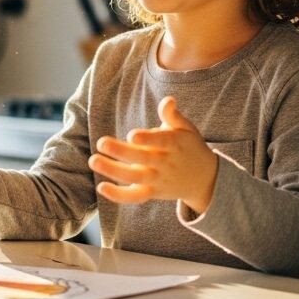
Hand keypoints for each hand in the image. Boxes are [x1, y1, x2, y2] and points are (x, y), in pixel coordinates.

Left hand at [88, 96, 218, 212]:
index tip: (132, 135)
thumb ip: (173, 116)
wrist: (205, 179)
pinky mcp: (152, 193)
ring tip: (93, 160)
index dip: (147, 139)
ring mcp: (158, 180)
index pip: (162, 142)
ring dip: (113, 171)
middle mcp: (166, 164)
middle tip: (101, 143)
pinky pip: (134, 197)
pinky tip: (101, 187)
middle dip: (122, 152)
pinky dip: (119, 196)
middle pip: (143, 160)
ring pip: (135, 178)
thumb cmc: (190, 147)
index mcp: (175, 145)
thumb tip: (168, 100)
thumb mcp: (186, 129)